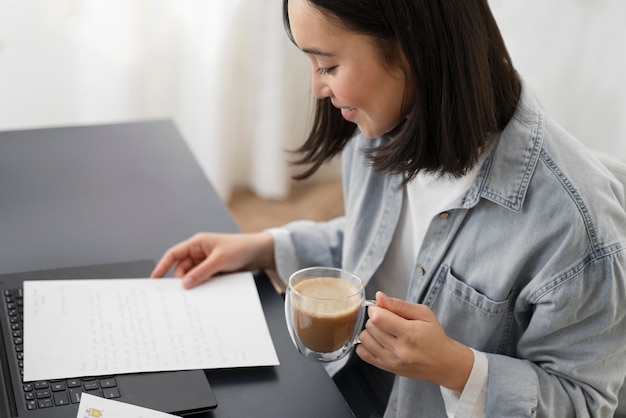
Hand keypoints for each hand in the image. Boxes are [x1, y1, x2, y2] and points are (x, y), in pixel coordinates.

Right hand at [150, 232, 275, 288]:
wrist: (259, 252)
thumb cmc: (241, 247)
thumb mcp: (219, 260)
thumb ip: (202, 272)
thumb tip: (186, 283)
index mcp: (197, 243)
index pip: (174, 254)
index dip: (162, 266)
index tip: (154, 279)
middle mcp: (200, 252)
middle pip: (183, 269)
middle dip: (182, 280)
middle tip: (180, 294)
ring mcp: (207, 262)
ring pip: (193, 276)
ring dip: (194, 284)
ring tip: (196, 294)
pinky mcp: (214, 270)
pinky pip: (203, 279)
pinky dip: (202, 285)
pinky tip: (205, 292)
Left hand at [356, 292, 473, 391]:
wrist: (443, 363)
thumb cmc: (434, 336)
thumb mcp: (424, 313)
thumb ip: (399, 304)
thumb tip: (379, 297)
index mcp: (410, 333)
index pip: (378, 318)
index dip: (376, 309)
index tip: (383, 309)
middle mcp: (399, 350)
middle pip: (370, 326)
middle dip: (375, 319)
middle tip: (388, 320)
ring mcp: (391, 361)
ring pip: (364, 339)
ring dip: (370, 331)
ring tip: (384, 331)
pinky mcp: (386, 368)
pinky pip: (363, 353)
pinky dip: (366, 344)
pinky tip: (378, 341)